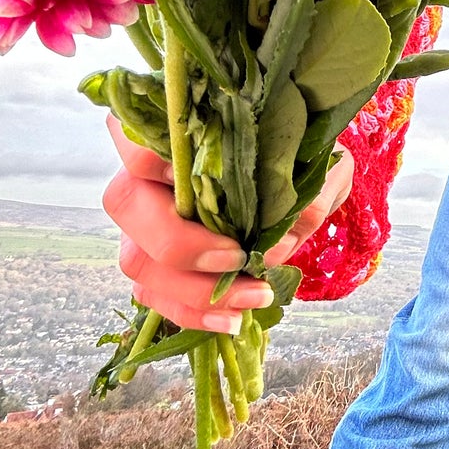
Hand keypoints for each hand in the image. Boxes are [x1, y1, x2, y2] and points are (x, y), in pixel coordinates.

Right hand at [102, 117, 354, 332]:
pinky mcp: (158, 262)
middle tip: (237, 259)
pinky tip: (233, 319)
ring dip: (193, 291)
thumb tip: (276, 244)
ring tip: (255, 296)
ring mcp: (146, 221)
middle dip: (180, 244)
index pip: (135, 136)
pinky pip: (155, 295)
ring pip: (137, 260)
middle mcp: (148, 173)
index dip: (152, 161)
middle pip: (125, 205)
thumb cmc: (303, 157)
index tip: (210, 185)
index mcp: (179, 130)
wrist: (305, 181)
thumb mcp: (322, 162)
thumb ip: (308, 191)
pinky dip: (193, 313)